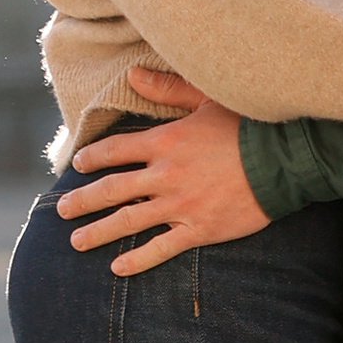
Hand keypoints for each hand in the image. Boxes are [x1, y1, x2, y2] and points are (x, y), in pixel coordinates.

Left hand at [54, 73, 266, 272]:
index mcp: (164, 141)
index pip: (116, 150)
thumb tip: (133, 75)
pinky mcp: (198, 230)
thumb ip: (166, 90)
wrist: (281, 161)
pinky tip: (117, 267)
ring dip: (99, 232)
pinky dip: (137, 260)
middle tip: (61, 209)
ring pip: (129, 221)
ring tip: (76, 242)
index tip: (77, 164)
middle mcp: (164, 175)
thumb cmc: (246, 124)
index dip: (93, 157)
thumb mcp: (205, 98)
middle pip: (112, 189)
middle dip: (83, 200)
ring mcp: (179, 206)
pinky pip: (161, 248)